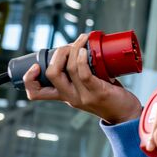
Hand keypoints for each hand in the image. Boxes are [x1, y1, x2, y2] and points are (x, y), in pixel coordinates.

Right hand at [23, 33, 141, 123]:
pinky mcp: (98, 93)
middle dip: (58, 54)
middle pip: (51, 74)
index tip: (36, 65)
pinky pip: (84, 74)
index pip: (36, 93)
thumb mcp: (89, 89)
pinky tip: (85, 51)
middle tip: (69, 45)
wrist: (127, 115)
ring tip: (82, 40)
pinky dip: (82, 59)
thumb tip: (81, 50)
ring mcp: (83, 96)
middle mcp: (71, 97)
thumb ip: (82, 76)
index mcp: (65, 96)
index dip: (29, 79)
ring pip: (68, 69)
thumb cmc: (110, 97)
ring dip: (73, 50)